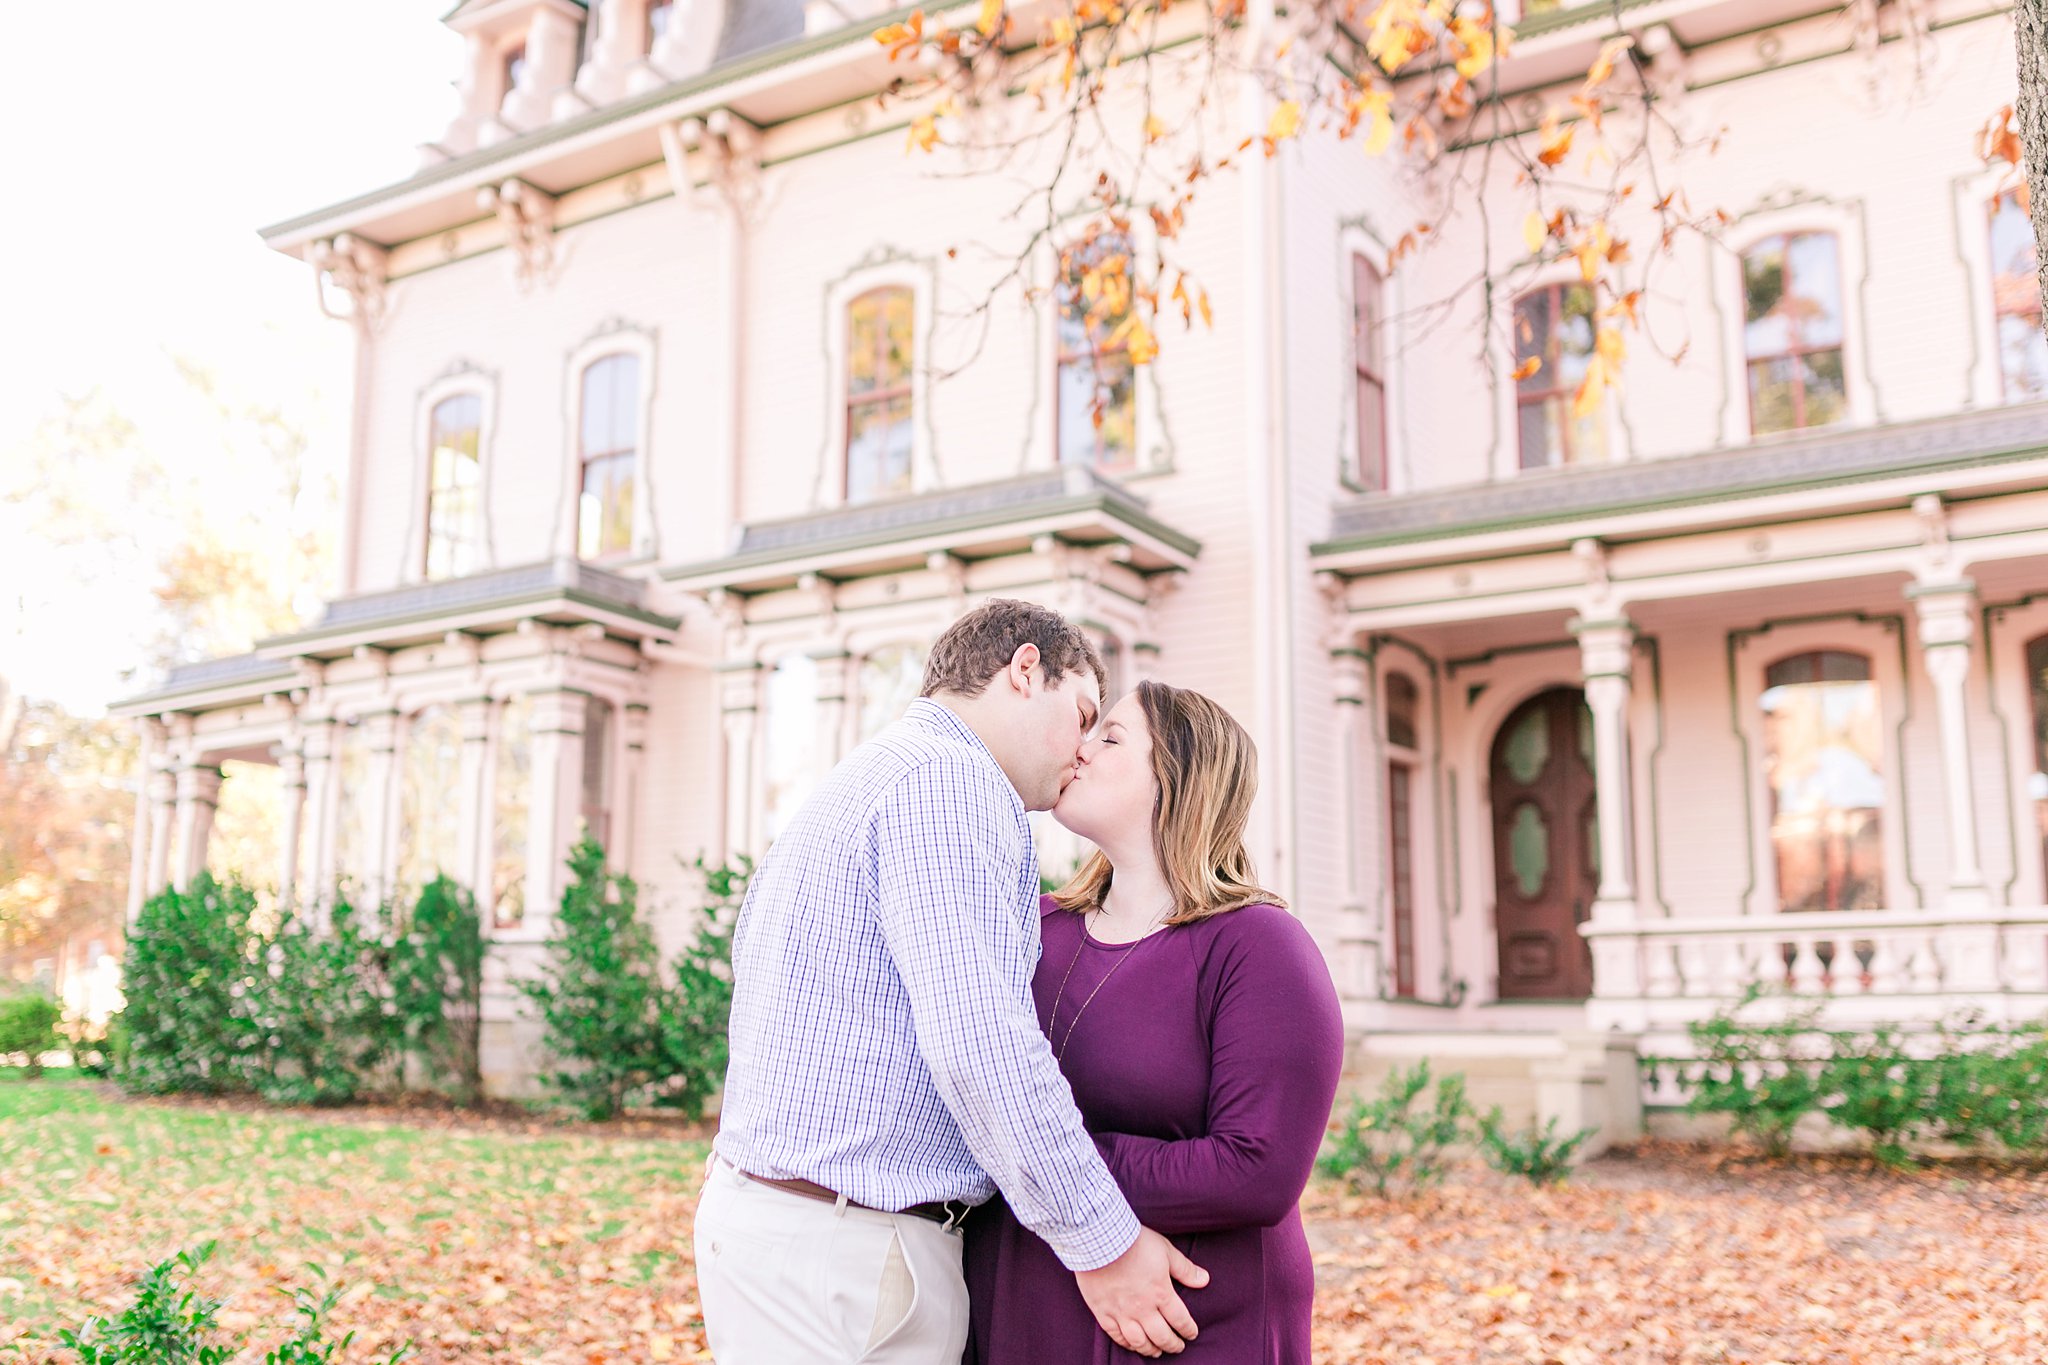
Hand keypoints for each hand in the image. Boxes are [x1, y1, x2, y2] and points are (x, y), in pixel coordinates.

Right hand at [1073, 1226, 1209, 1356]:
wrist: (1099, 1239)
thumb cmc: (1134, 1242)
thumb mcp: (1165, 1250)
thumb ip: (1185, 1269)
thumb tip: (1204, 1280)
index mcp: (1161, 1293)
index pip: (1180, 1320)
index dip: (1188, 1330)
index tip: (1191, 1334)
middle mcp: (1143, 1308)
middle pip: (1161, 1336)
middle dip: (1173, 1345)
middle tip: (1178, 1347)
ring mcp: (1121, 1312)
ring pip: (1139, 1341)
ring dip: (1150, 1350)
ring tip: (1156, 1351)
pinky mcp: (1102, 1311)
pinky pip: (1115, 1335)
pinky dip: (1126, 1343)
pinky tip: (1131, 1344)